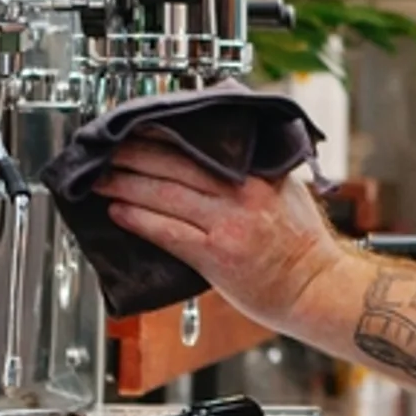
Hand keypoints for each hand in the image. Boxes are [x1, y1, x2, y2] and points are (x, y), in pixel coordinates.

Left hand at [94, 132, 345, 328]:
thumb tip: (226, 155)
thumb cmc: (305, 245)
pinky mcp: (216, 256)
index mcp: (260, 176)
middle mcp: (243, 195)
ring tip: (99, 180)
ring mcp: (228, 225)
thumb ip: (259, 172)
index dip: (165, 136)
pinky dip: (140, 220)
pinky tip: (118, 212)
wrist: (316, 287)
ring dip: (126, 186)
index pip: (203, 145)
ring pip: (165, 196)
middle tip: (104, 150)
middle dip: (133, 156)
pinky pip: (168, 233)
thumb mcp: (289, 191)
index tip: (139, 127)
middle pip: (176, 166)